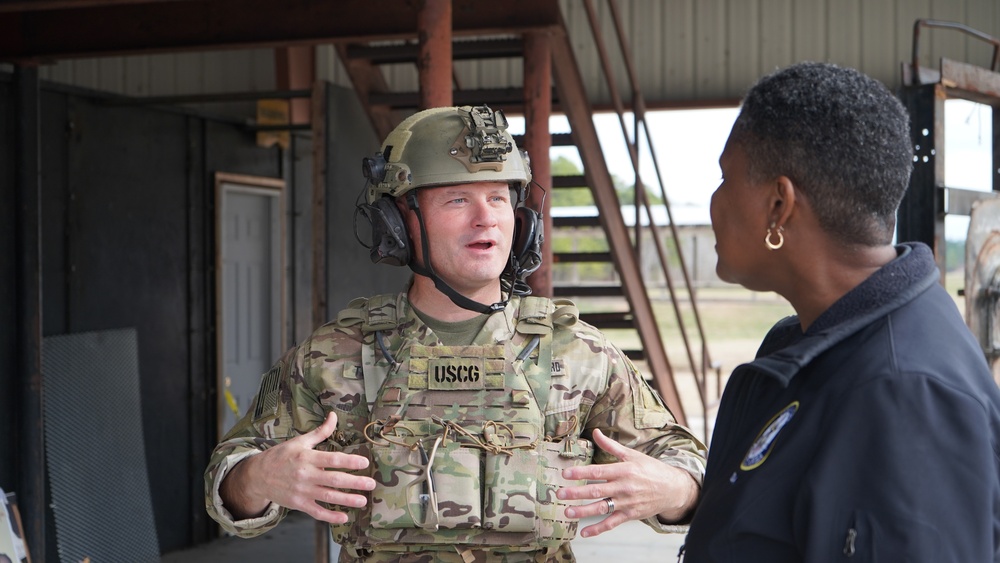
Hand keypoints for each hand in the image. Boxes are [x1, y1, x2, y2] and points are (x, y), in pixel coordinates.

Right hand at [221, 411, 375, 523]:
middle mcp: (305, 475)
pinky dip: (330, 516)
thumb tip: (333, 415)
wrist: (258, 476)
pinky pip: (317, 512)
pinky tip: (344, 517)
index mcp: (307, 457)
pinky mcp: (299, 504)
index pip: (332, 459)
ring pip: (328, 497)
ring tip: (363, 500)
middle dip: (355, 482)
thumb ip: (320, 432)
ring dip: (347, 500)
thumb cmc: (281, 456)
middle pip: (334, 479)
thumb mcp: (299, 441)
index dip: (349, 461)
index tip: (364, 462)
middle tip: (371, 484)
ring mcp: (302, 491)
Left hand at [556, 429, 698, 537]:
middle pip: (596, 490)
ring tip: (567, 512)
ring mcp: (626, 502)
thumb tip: (596, 432)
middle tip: (560, 494)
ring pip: (602, 508)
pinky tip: (584, 532)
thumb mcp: (632, 455)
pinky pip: (611, 523)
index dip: (581, 473)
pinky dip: (598, 529)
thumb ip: (611, 446)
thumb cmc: (651, 469)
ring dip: (583, 511)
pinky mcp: (630, 515)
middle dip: (576, 493)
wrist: (672, 488)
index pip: (598, 471)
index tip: (565, 474)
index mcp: (623, 470)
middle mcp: (623, 487)